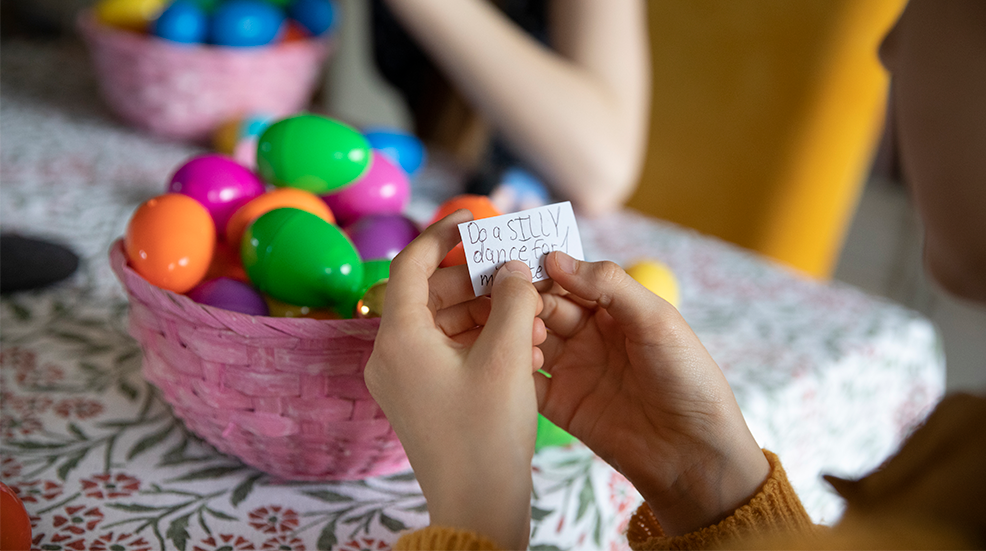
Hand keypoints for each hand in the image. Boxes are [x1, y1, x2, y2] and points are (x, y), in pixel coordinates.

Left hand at [364, 210, 545, 549]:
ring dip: (486, 313)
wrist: (477, 508)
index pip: (411, 264)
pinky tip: (521, 345)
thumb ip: (511, 299)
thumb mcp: (506, 356)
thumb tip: (512, 268)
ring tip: (530, 317)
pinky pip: (448, 351)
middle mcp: (390, 355)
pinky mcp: (421, 396)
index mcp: (398, 338)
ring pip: (444, 323)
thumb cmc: (488, 434)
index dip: (442, 233)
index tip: (473, 217)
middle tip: (519, 275)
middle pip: (431, 294)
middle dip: (478, 282)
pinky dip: (480, 341)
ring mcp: (403, 378)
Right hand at [536, 251, 769, 535]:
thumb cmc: (688, 379)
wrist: (693, 454)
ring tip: (516, 332)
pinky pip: (526, 381)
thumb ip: (608, 284)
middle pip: (544, 307)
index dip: (543, 271)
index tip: (516, 265)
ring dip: (517, 332)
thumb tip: (554, 257)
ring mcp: (572, 369)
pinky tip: (510, 361)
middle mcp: (589, 335)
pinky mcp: (559, 405)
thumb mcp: (656, 320)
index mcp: (615, 309)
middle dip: (524, 300)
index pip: (569, 279)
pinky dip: (513, 368)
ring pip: (529, 340)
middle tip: (506, 299)